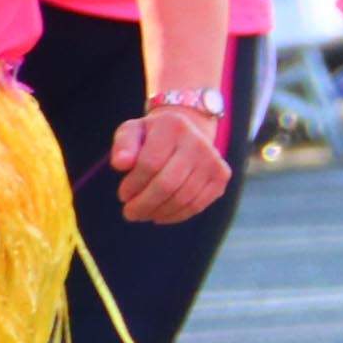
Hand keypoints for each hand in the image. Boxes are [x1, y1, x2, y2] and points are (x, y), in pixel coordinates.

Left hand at [111, 108, 231, 223]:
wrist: (187, 132)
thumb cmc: (152, 137)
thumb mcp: (132, 132)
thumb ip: (123, 146)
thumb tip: (121, 163)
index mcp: (173, 126)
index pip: (150, 164)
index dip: (133, 185)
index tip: (123, 195)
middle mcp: (198, 142)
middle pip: (167, 184)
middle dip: (144, 204)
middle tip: (130, 213)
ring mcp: (213, 160)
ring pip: (182, 198)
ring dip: (158, 212)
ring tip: (143, 214)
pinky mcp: (221, 176)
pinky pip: (197, 205)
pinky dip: (176, 215)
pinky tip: (161, 215)